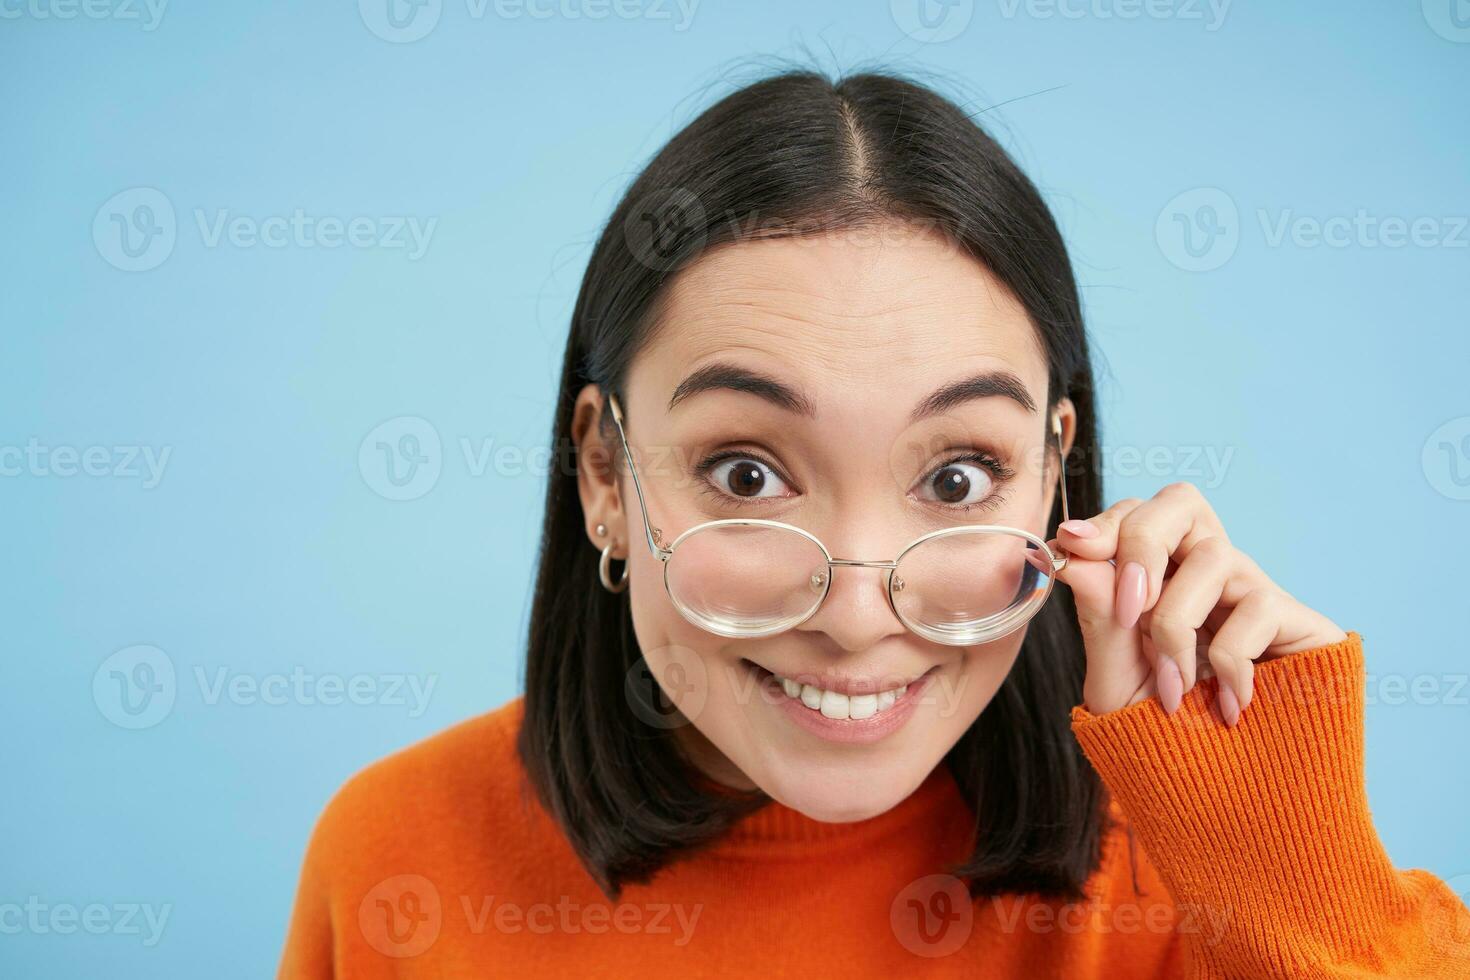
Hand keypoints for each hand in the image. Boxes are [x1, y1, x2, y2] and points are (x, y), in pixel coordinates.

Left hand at [1046, 482, 1345, 723]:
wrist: (1227, 798)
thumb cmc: (1169, 733)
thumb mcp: (1118, 678)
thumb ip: (1099, 615)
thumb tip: (1070, 552)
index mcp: (1162, 576)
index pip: (1138, 514)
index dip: (1107, 522)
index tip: (1072, 547)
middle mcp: (1209, 572)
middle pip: (1183, 502)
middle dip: (1144, 542)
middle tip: (1127, 607)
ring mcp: (1255, 592)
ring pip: (1213, 555)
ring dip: (1176, 626)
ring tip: (1173, 689)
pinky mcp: (1301, 623)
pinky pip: (1257, 609)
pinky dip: (1228, 662)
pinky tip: (1228, 707)